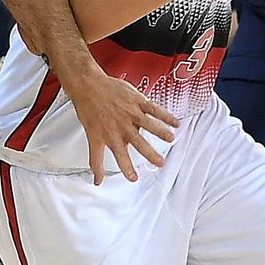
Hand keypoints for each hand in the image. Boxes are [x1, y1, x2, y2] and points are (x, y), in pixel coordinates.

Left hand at [59, 65, 179, 183]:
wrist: (89, 86)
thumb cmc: (89, 109)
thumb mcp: (91, 136)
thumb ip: (97, 157)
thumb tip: (97, 178)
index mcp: (110, 135)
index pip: (120, 156)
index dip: (126, 168)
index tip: (134, 178)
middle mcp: (122, 125)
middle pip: (138, 142)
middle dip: (150, 154)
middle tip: (160, 163)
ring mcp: (130, 112)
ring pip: (148, 124)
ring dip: (160, 132)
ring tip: (170, 140)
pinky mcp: (136, 100)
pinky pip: (153, 109)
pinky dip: (165, 116)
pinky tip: (175, 122)